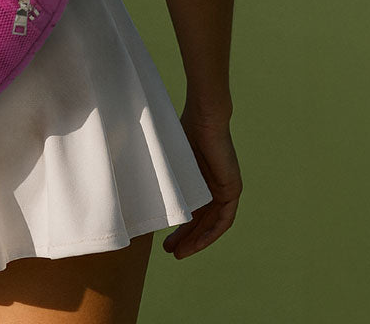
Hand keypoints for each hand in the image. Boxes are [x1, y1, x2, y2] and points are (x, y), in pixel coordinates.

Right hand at [163, 110, 241, 258]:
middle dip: (185, 238)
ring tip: (178, 253)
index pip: (192, 211)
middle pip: (201, 221)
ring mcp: (225, 188)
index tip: (164, 239)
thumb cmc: (185, 129)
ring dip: (196, 240)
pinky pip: (224, 219)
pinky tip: (197, 244)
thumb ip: (164, 174)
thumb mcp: (172, 160)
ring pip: (211, 224)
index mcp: (200, 179)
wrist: (205, 116)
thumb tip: (136, 184)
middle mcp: (214, 187)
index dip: (179, 228)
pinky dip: (211, 233)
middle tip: (168, 251)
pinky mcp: (233, 189)